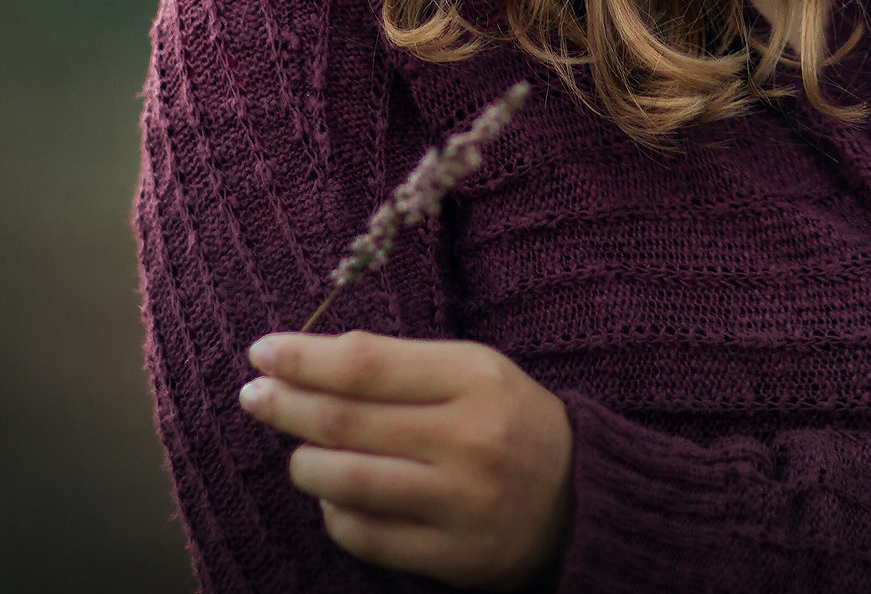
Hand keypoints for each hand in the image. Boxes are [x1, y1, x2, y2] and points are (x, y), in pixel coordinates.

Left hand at [239, 330, 573, 590]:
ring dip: (303, 464)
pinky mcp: (452, 555)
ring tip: (298, 454)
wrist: (581, 496)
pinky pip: (363, 534)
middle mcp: (469, 438)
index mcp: (477, 378)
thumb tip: (308, 362)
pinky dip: (334, 513)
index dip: (304, 358)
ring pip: (344, 482)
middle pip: (345, 421)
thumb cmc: (510, 421)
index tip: (263, 351)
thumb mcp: (475, 372)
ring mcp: (460, 501)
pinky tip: (336, 496)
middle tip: (254, 395)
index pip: (367, 364)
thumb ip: (402, 366)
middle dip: (285, 405)